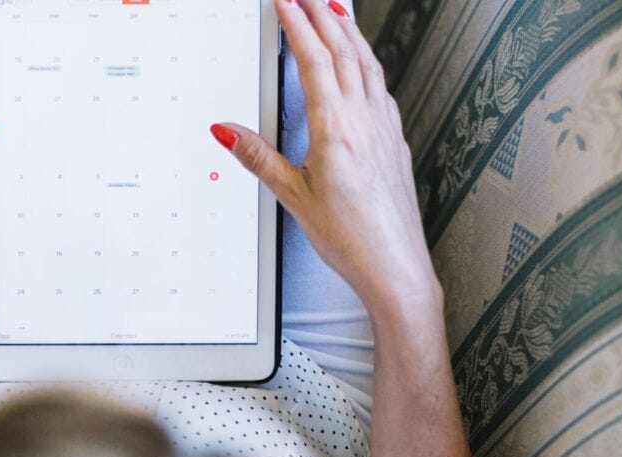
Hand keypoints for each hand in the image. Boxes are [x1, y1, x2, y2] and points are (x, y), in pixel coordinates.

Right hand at [212, 0, 437, 316]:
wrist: (395, 266)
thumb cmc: (350, 239)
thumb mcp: (292, 197)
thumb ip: (258, 157)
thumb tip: (225, 130)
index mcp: (336, 130)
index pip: (314, 60)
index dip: (296, 24)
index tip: (285, 1)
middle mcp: (365, 121)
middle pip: (344, 50)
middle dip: (322, 13)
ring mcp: (385, 128)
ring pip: (368, 63)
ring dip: (349, 31)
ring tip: (335, 9)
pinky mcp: (395, 141)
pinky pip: (381, 86)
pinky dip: (368, 61)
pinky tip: (364, 63)